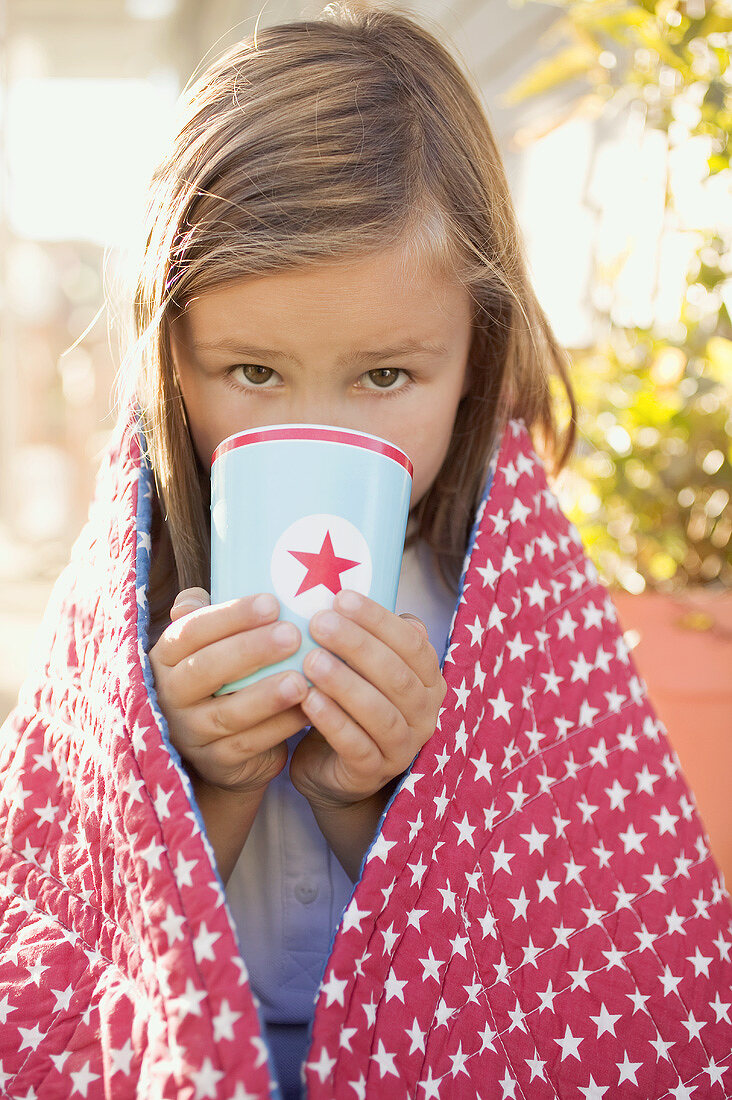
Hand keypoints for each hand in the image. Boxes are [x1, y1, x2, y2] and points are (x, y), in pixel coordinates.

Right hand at [148, 588, 308, 793]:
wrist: (219, 744)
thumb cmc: (223, 676)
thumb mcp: (210, 645)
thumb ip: (208, 617)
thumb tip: (199, 595)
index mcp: (166, 657)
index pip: (190, 631)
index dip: (230, 616)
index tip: (272, 602)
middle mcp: (170, 695)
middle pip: (205, 669)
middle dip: (251, 650)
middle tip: (293, 635)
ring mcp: (190, 732)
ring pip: (227, 713)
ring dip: (266, 696)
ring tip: (301, 680)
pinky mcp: (216, 762)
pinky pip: (250, 744)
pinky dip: (280, 727)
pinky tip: (308, 710)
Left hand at [289, 590, 446, 808]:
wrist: (332, 770)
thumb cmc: (348, 705)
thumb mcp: (360, 669)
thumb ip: (364, 637)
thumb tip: (345, 588)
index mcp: (427, 680)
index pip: (412, 643)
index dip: (378, 619)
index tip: (340, 597)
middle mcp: (425, 713)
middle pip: (397, 675)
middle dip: (358, 646)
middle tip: (318, 622)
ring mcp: (403, 747)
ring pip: (381, 713)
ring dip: (345, 684)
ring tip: (310, 661)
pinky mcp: (373, 774)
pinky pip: (357, 747)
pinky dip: (334, 722)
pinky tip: (308, 701)